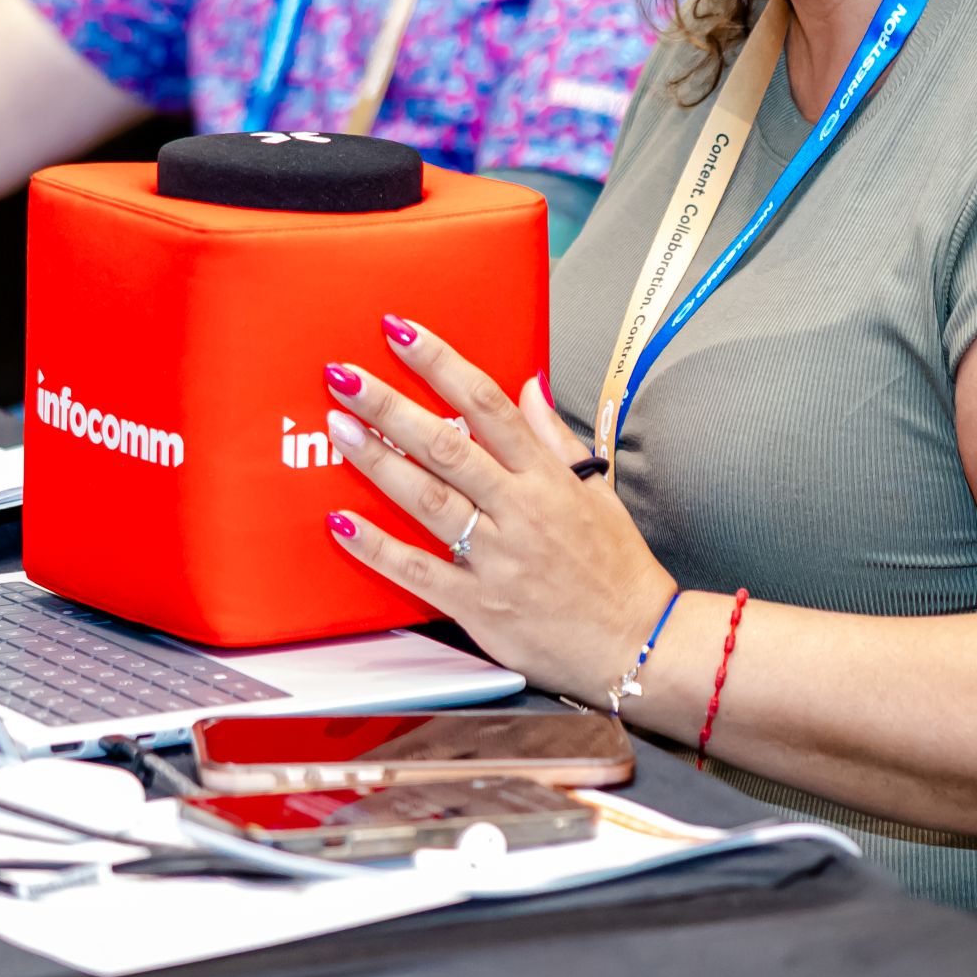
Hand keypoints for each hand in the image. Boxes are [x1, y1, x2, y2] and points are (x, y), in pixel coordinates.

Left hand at [322, 313, 677, 705]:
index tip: (402, 333)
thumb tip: (528, 384)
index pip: (486, 404)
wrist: (637, 644)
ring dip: (378, 462)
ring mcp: (496, 559)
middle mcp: (519, 511)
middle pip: (446, 446)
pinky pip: (418, 572)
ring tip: (340, 428)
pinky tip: (342, 523)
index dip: (441, 364)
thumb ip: (553, 437)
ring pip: (428, 500)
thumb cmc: (616, 567)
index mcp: (546, 478)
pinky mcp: (478, 605)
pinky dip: (378, 548)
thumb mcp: (596, 490)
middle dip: (391, 406)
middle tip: (345, 376)